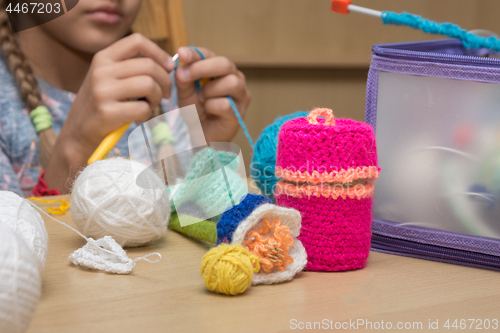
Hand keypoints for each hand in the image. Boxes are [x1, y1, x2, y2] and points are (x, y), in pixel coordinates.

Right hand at [45, 33, 174, 192]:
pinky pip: (143, 108)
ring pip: (149, 85)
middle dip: (164, 81)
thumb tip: (167, 64)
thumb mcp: (108, 78)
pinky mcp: (107, 112)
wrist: (77, 134)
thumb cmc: (101, 105)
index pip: (136, 41)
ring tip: (150, 105)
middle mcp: (101, 70)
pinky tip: (138, 117)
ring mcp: (102, 91)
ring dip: (156, 98)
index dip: (158, 53)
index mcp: (103, 58)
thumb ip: (130, 68)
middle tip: (164, 94)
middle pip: (148, 66)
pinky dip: (147, 114)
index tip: (169, 67)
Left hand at [175, 46, 250, 142]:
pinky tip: (208, 110)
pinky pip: (226, 104)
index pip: (210, 55)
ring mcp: (241, 96)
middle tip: (184, 76)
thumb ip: (183, 78)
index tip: (181, 54)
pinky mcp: (240, 113)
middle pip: (226, 64)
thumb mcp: (184, 91)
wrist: (200, 135)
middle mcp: (236, 79)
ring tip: (201, 99)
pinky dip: (211, 106)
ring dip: (209, 90)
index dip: (195, 54)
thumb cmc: (195, 110)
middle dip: (202, 68)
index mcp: (221, 70)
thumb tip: (181, 66)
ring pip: (231, 83)